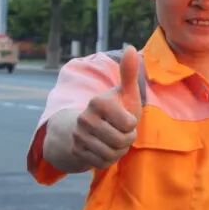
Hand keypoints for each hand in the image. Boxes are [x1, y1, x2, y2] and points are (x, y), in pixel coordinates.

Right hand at [70, 45, 141, 169]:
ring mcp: (78, 135)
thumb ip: (128, 73)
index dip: (132, 125)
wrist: (92, 129)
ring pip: (112, 153)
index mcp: (98, 102)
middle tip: (120, 132)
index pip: (128, 124)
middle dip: (126, 139)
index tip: (125, 118)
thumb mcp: (125, 93)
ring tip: (113, 140)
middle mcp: (84, 118)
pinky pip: (102, 163)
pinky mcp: (76, 151)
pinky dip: (108, 159)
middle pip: (121, 141)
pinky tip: (105, 149)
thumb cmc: (116, 109)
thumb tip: (130, 47)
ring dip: (118, 150)